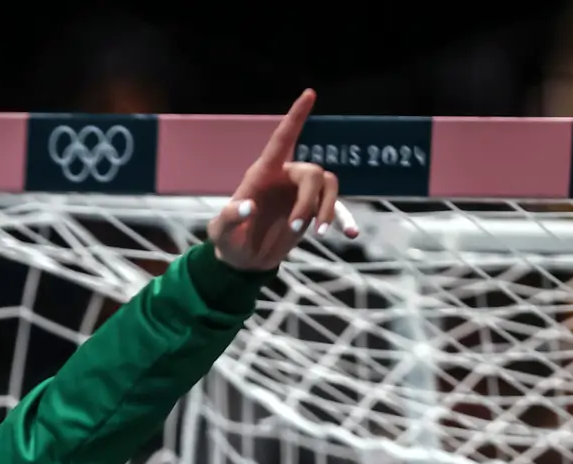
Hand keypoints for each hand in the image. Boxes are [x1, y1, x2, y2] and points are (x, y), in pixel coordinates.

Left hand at [206, 89, 358, 271]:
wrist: (244, 261)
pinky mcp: (312, 211)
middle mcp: (286, 177)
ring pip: (329, 185)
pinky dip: (343, 219)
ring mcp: (301, 193)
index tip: (309, 94)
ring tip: (319, 234)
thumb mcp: (221, 232)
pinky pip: (336, 208)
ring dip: (327, 208)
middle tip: (297, 226)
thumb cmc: (228, 240)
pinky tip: (351, 234)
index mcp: (263, 173)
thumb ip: (229, 218)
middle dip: (309, 199)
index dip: (296, 117)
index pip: (282, 140)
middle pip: (313, 173)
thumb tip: (247, 206)